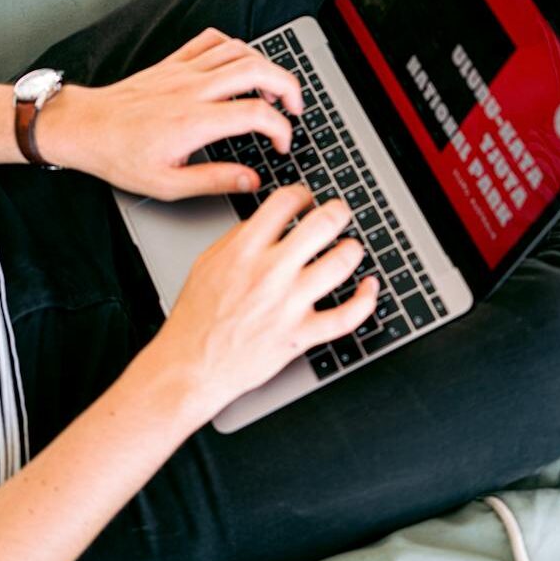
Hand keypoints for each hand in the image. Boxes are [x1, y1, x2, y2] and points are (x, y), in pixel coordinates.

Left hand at [39, 28, 302, 199]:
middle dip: (289, 86)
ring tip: (274, 87)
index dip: (281, 129)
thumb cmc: (120, 156)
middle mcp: (194, 89)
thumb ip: (216, 180)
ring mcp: (184, 71)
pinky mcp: (173, 63)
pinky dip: (234, 47)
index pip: (257, 113)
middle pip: (257, 71)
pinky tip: (239, 63)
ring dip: (266, 65)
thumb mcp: (168, 184)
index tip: (281, 145)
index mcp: (196, 122)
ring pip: (239, 51)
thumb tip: (252, 180)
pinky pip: (211, 40)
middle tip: (295, 107)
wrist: (85, 128)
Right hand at [133, 185, 379, 425]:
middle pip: (322, 225)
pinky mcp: (300, 335)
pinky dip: (366, 299)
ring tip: (350, 248)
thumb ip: (238, 237)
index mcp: (244, 250)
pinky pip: (346, 316)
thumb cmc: (196, 318)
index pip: (285, 202)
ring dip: (352, 250)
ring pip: (340, 264)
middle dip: (338, 212)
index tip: (308, 200)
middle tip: (339, 214)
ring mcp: (288, 304)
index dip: (303, 195)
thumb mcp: (207, 263)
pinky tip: (369, 287)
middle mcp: (270, 273)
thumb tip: (267, 220)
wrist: (190, 365)